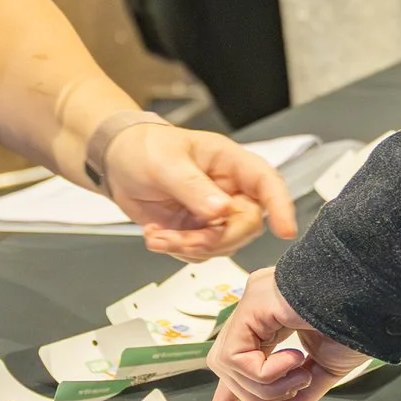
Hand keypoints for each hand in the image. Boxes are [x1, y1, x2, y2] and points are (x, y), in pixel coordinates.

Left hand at [101, 121, 299, 258]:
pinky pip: (200, 253)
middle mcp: (229, 190)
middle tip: (182, 240)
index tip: (284, 230)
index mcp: (230, 163)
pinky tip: (155, 235)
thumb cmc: (144, 148)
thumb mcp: (166, 162)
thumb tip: (221, 210)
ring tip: (157, 236)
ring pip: (223, 245)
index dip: (281, 206)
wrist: (116, 163)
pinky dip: (177, 251)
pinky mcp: (197, 231)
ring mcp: (214, 214)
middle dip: (215, 240)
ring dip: (190, 247)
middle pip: (247, 225)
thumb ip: (193, 187)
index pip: (267, 182)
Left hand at [204, 266, 370, 400]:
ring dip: (267, 385)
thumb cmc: (358, 324)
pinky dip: (265, 373)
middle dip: (257, 393)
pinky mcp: (253, 303)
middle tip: (297, 385)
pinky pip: (236, 356)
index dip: (226, 397)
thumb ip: (290, 400)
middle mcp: (256, 309)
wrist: (373, 298)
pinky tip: (295, 359)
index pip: (236, 361)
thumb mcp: (321, 372)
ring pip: (228, 365)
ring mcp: (252, 302)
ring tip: (302, 371)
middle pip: (228, 367)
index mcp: (270, 320)